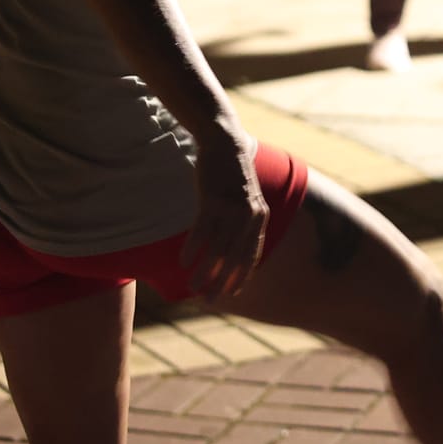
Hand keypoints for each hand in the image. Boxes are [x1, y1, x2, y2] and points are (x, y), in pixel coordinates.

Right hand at [181, 129, 269, 300]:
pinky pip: (202, 230)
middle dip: (221, 282)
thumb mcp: (246, 199)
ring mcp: (232, 207)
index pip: (252, 254)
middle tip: (208, 301)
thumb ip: (243, 223)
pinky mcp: (213, 198)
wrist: (225, 142)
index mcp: (260, 217)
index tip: (230, 294)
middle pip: (234, 257)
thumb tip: (231, 248)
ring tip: (192, 287)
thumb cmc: (232, 175)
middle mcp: (250, 215)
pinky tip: (182, 262)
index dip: (241, 276)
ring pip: (217, 247)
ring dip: (204, 270)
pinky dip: (193, 248)